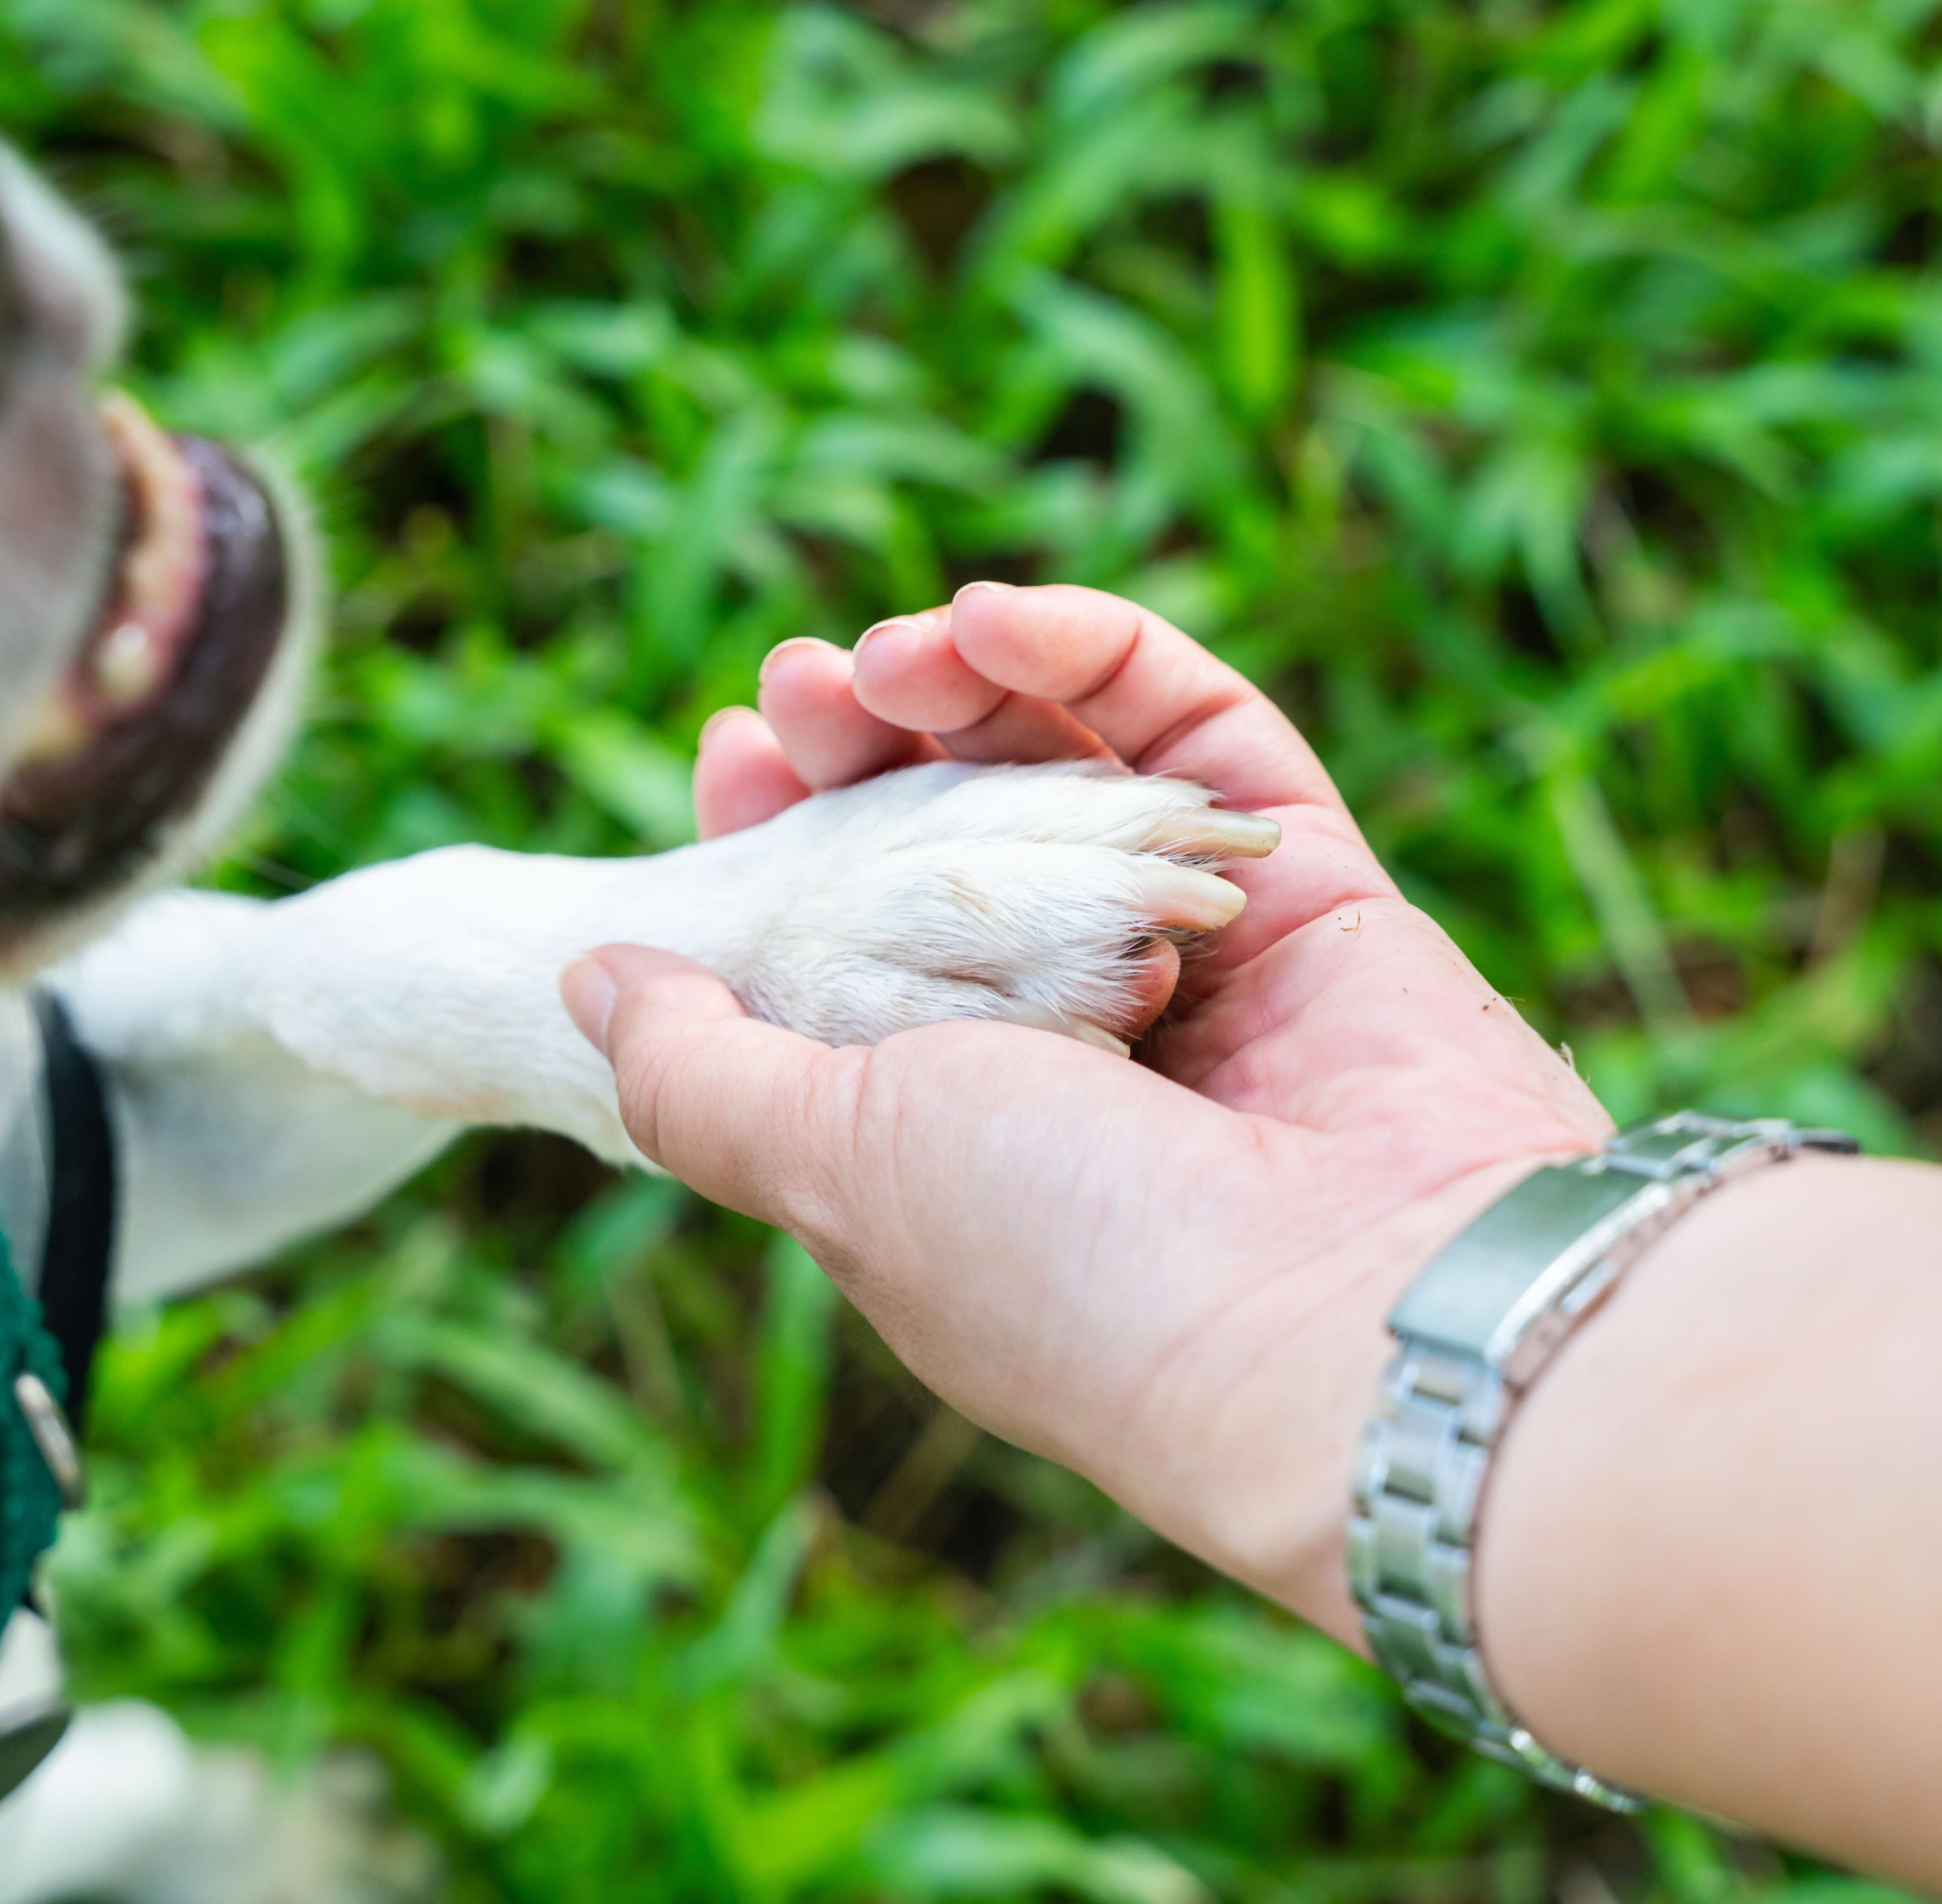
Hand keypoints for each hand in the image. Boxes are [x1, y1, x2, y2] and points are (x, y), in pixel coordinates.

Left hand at [561, 585, 1610, 1635]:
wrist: (1347, 1319)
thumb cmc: (1069, 1259)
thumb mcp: (831, 1165)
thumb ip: (705, 1074)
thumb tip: (594, 980)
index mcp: (960, 1131)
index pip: (853, 952)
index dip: (786, 841)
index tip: (734, 752)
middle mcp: (1084, 1042)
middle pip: (958, 844)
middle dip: (865, 749)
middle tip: (799, 684)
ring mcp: (1205, 959)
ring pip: (1074, 773)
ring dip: (966, 687)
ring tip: (891, 646)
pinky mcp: (1315, 888)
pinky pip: (1205, 734)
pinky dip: (1102, 658)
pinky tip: (1002, 622)